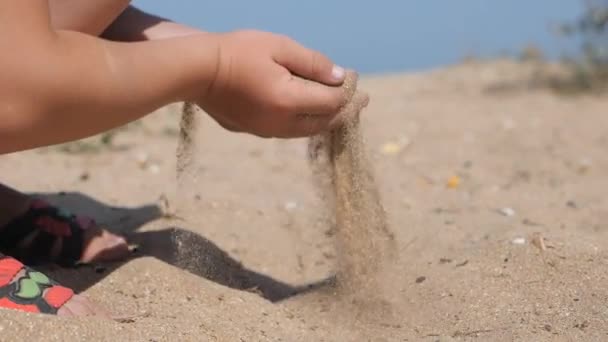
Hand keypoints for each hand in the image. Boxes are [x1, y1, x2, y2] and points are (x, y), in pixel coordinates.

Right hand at [196, 30, 349, 137]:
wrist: (196, 71)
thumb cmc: (237, 52)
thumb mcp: (279, 47)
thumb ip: (313, 63)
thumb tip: (340, 77)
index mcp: (289, 101)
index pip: (331, 102)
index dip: (348, 91)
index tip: (355, 78)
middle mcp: (281, 123)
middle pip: (323, 122)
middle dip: (345, 111)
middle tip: (362, 101)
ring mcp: (266, 131)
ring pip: (306, 130)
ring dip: (326, 120)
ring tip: (340, 110)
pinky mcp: (254, 131)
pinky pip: (288, 130)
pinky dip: (306, 122)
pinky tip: (309, 113)